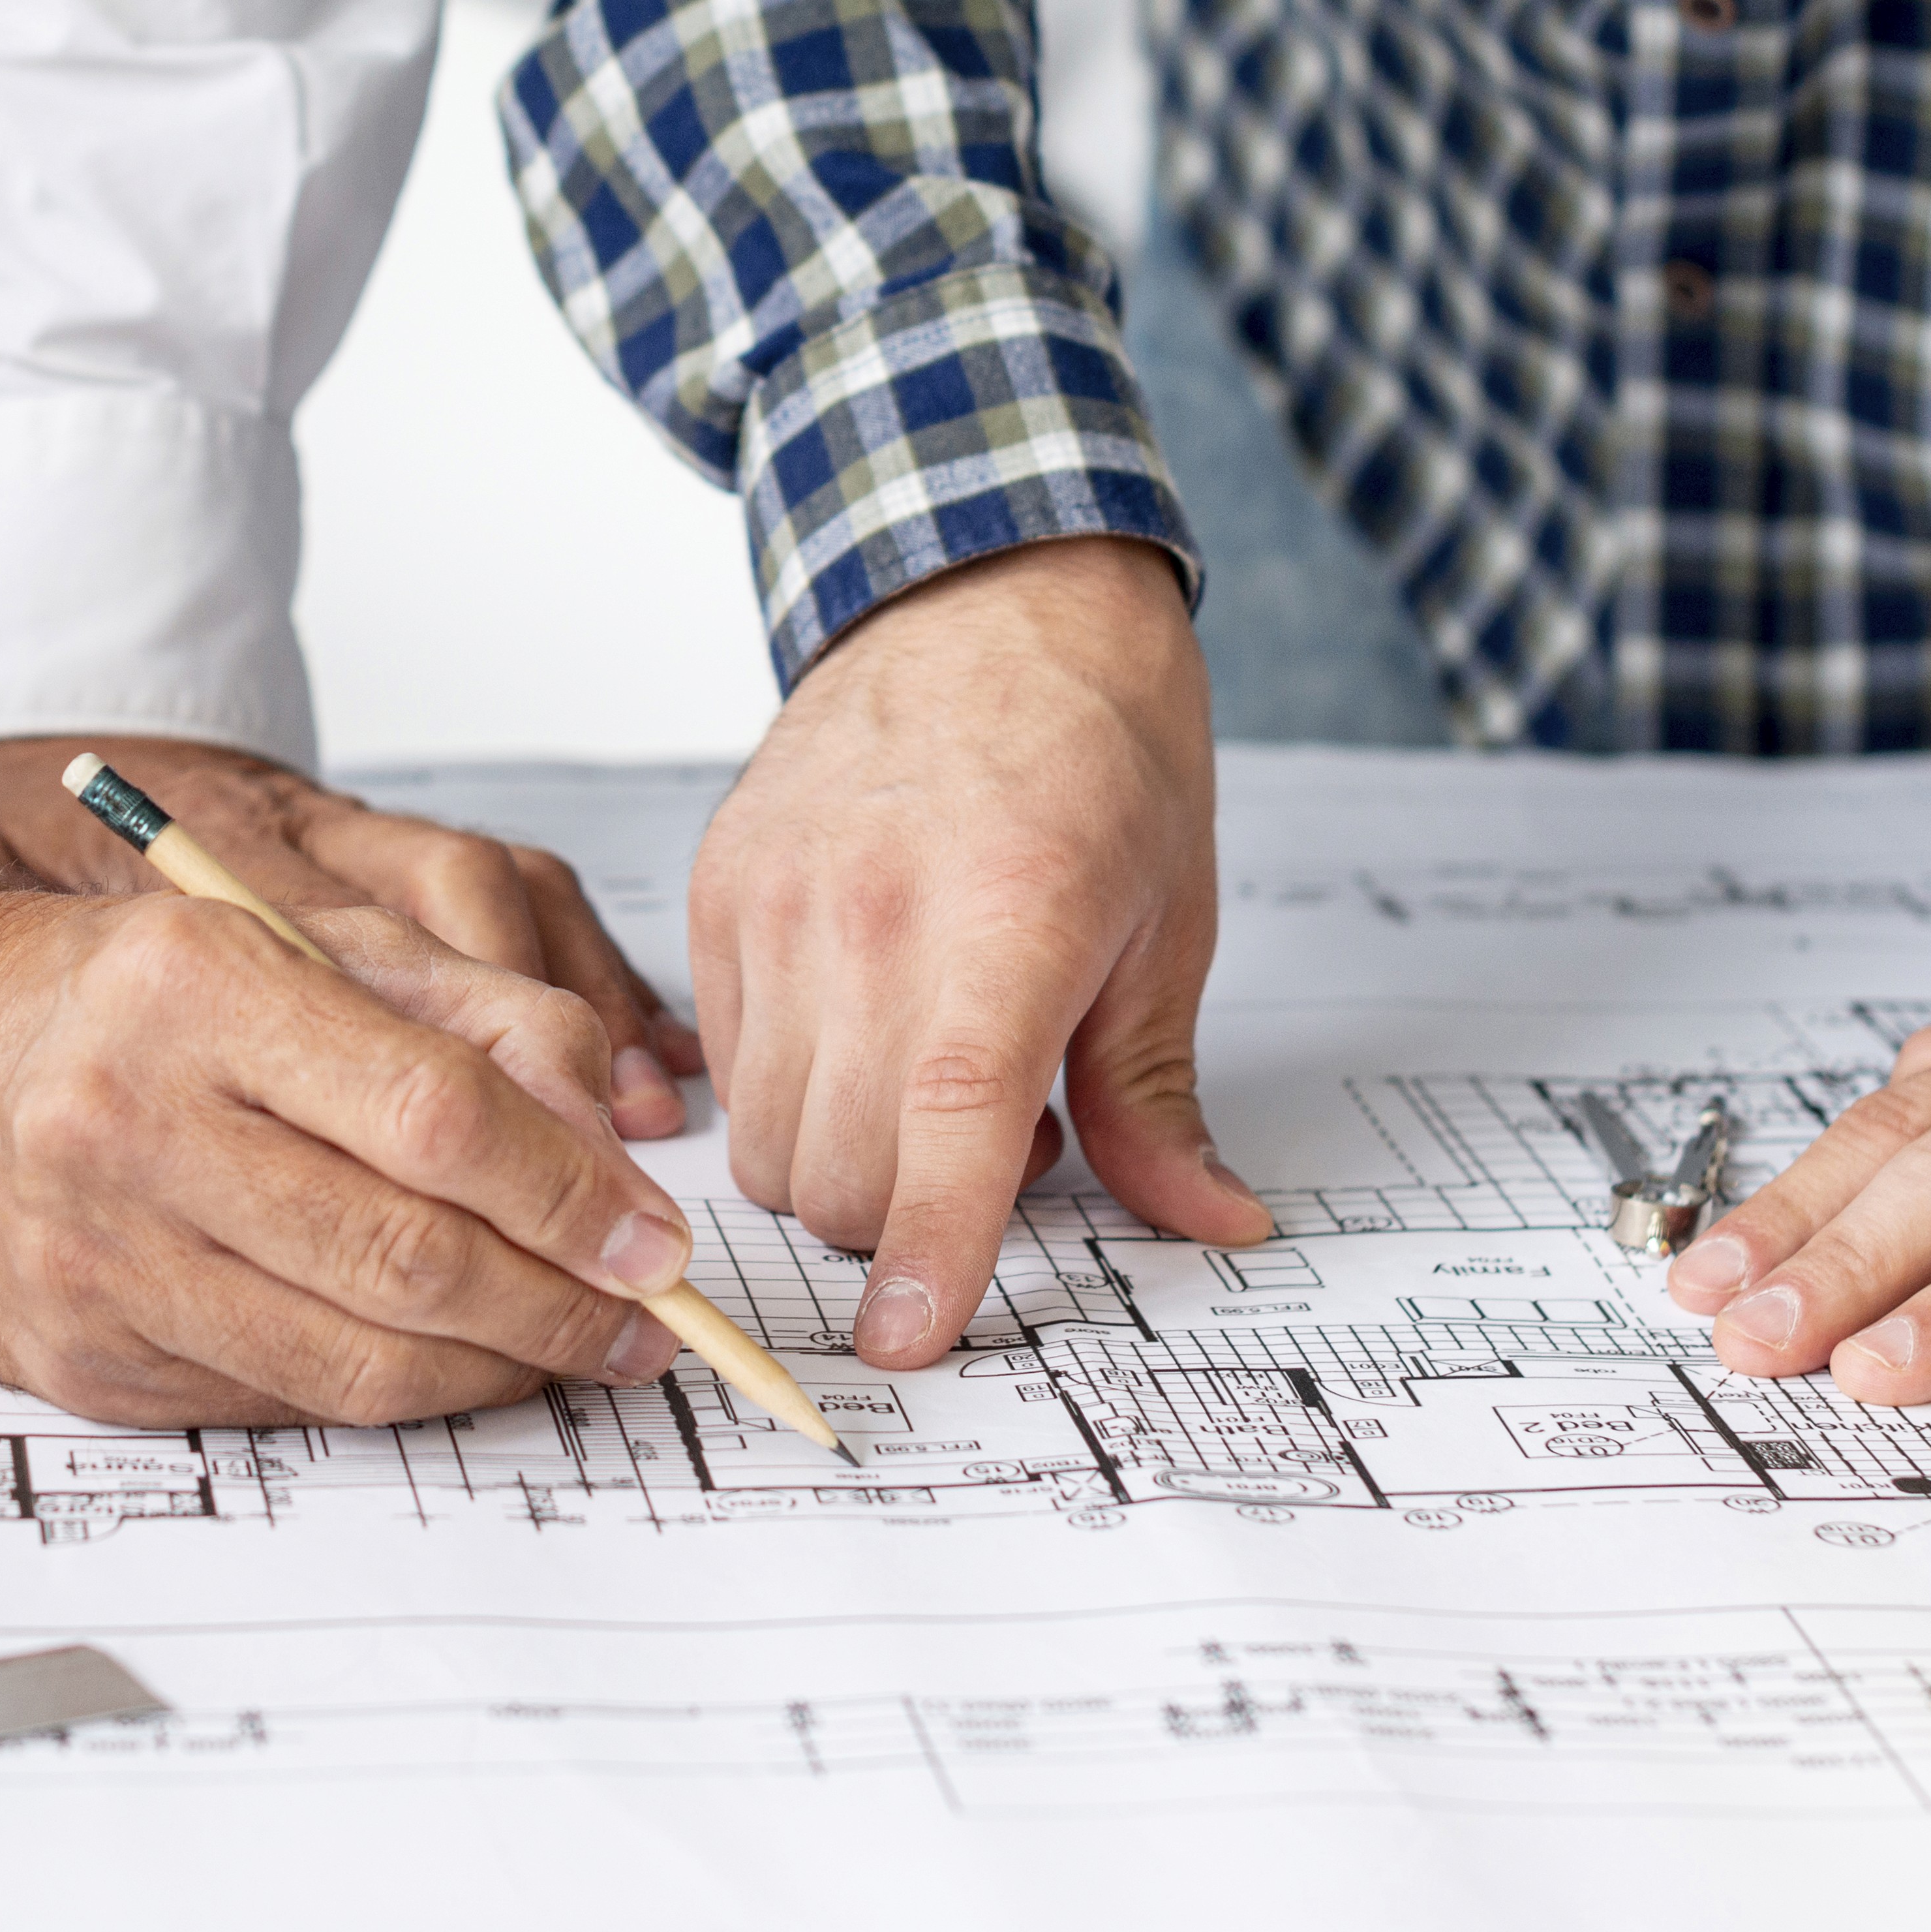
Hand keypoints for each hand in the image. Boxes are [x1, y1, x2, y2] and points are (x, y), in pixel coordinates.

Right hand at [0, 768, 693, 1427]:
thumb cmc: (116, 992)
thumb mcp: (292, 942)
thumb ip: (468, 1015)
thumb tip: (611, 1140)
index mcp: (194, 988)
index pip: (435, 1115)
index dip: (570, 1192)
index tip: (654, 1234)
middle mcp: (128, 1124)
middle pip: (407, 1255)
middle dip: (560, 1304)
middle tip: (645, 1317)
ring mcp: (95, 1257)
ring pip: (356, 1360)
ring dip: (497, 1370)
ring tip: (568, 1348)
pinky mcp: (81, 1362)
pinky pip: (281, 1403)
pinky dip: (388, 1391)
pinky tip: (442, 1361)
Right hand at [687, 536, 1270, 1370]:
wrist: (986, 588)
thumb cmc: (1099, 749)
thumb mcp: (1170, 926)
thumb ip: (1159, 1098)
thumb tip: (1211, 1225)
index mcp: (1007, 919)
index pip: (942, 1129)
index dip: (929, 1255)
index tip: (910, 1343)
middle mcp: (871, 913)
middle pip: (838, 1173)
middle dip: (904, 1217)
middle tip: (998, 1136)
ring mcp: (778, 898)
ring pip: (766, 1140)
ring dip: (842, 1159)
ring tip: (927, 1066)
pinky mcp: (719, 885)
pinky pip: (725, 1063)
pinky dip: (788, 1084)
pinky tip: (863, 1013)